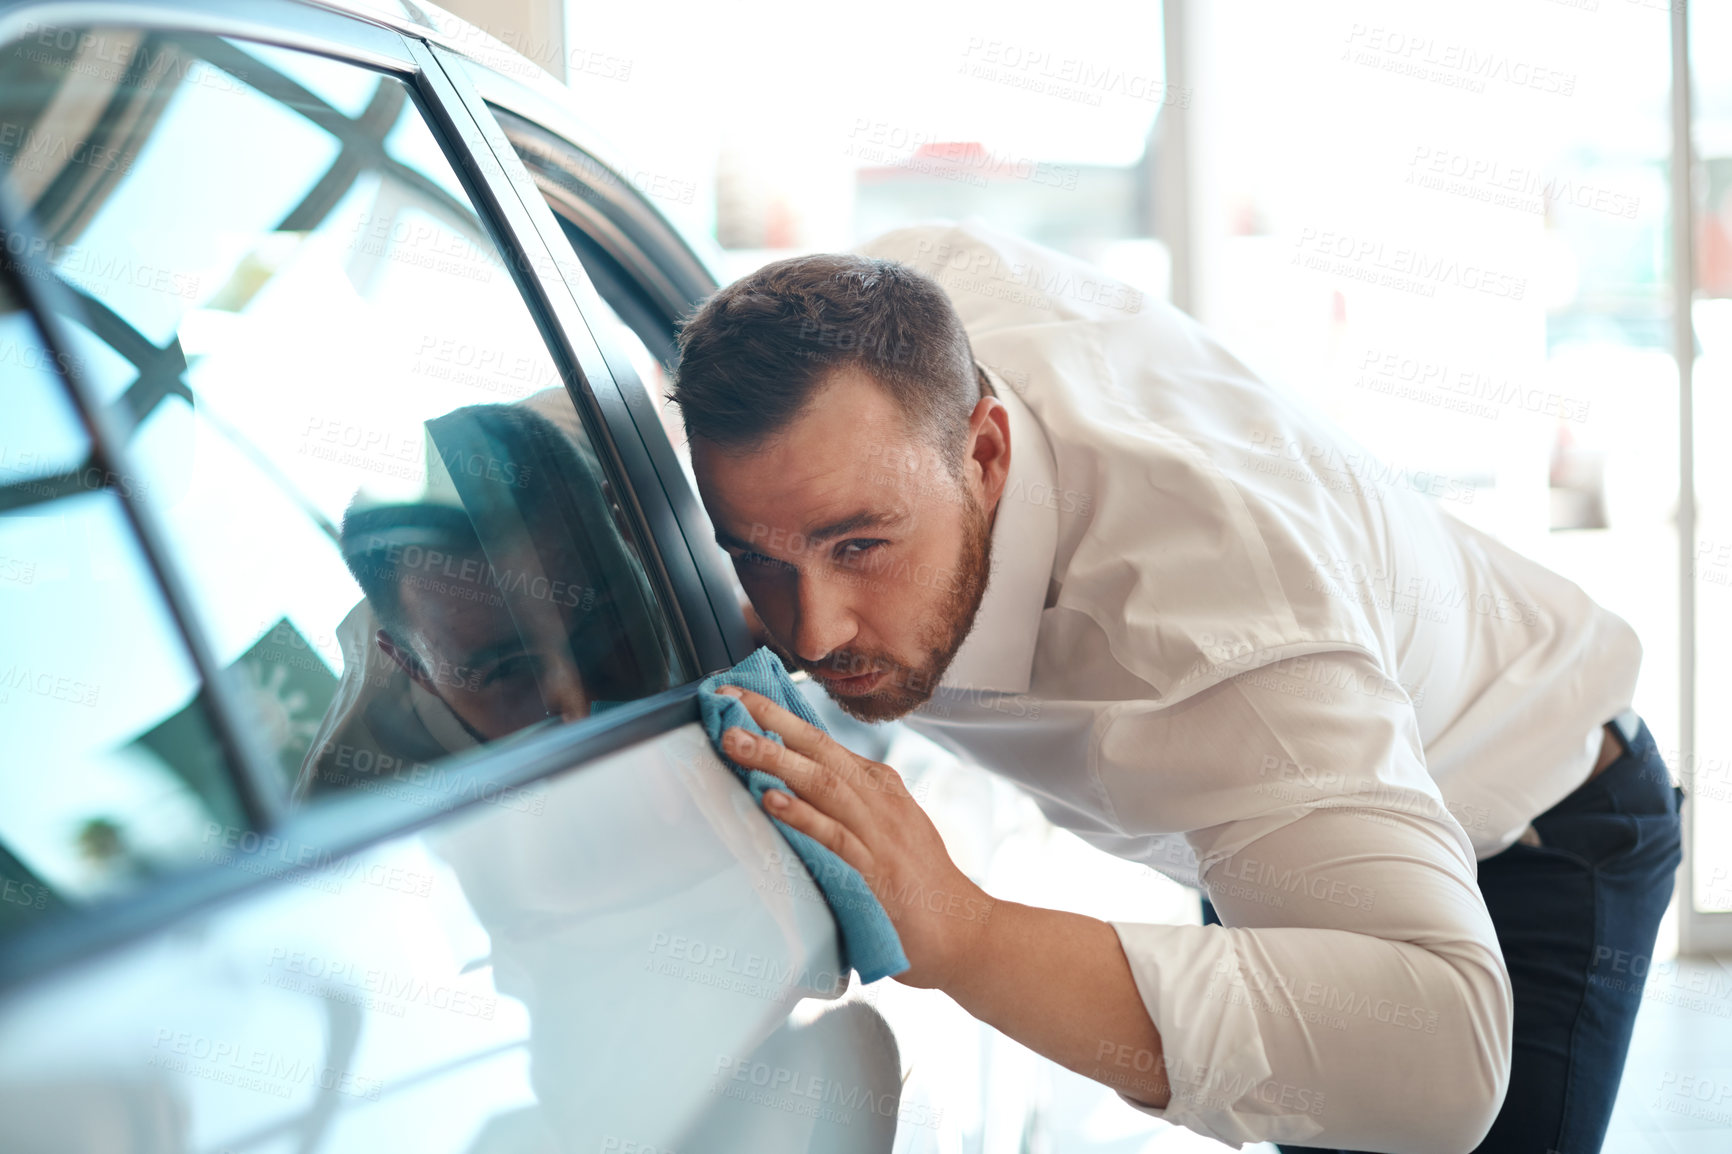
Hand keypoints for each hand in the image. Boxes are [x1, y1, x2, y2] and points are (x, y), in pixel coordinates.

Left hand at [717, 685, 994, 989]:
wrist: (965, 932)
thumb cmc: (917, 884)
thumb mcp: (886, 828)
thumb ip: (844, 805)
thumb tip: (786, 785)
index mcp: (879, 785)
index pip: (821, 740)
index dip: (777, 715)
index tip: (736, 694)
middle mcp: (880, 800)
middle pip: (819, 749)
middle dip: (770, 721)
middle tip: (725, 701)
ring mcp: (879, 834)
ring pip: (823, 783)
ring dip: (775, 760)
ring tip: (734, 741)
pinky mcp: (876, 873)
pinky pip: (834, 837)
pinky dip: (803, 817)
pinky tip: (772, 802)